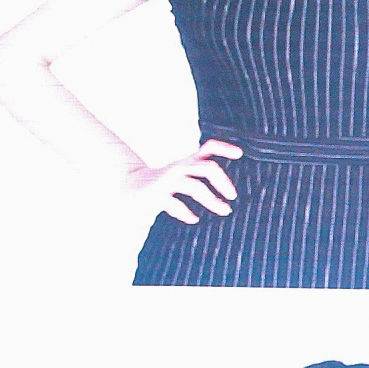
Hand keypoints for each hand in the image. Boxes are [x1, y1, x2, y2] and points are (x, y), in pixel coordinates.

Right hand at [127, 140, 242, 223]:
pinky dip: (185, 212)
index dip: (224, 148)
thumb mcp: (183, 176)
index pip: (208, 148)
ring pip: (195, 187)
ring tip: (224, 211)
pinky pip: (174, 202)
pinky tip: (194, 219)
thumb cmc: (162, 185)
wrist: (128, 188)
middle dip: (223, 182)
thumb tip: (229, 188)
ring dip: (211, 200)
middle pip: (207, 168)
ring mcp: (167, 180)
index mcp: (187, 163)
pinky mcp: (156, 194)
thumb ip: (200, 175)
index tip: (240, 154)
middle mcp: (179, 168)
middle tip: (232, 196)